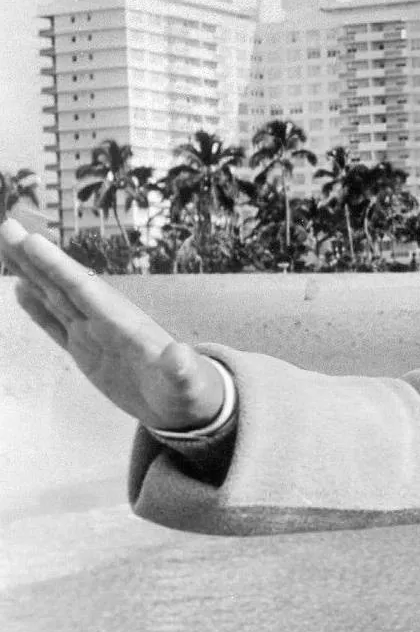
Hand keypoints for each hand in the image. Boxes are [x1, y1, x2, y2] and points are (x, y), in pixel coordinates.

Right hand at [0, 219, 223, 429]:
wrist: (186, 404)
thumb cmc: (189, 392)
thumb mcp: (186, 384)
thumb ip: (180, 370)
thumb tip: (180, 355)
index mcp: (125, 325)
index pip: (86, 290)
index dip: (59, 267)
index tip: (34, 241)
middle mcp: (106, 322)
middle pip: (64, 285)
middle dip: (36, 259)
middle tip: (8, 227)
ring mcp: (94, 335)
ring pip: (55, 298)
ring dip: (32, 274)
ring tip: (9, 246)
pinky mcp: (87, 351)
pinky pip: (56, 324)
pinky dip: (37, 307)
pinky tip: (22, 289)